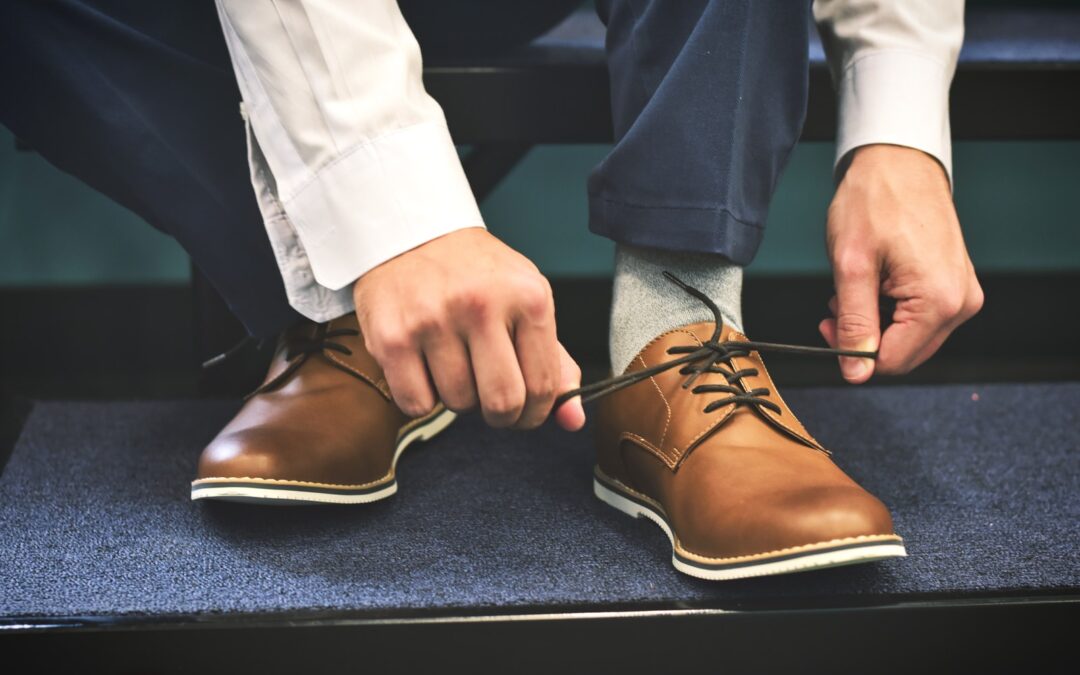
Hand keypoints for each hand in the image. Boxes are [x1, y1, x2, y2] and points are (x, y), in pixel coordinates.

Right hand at [353, 228, 585, 430]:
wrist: (411, 232)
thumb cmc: (476, 276)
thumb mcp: (525, 303)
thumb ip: (554, 363)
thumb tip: (573, 421)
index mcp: (527, 296)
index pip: (543, 386)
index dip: (535, 413)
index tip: (524, 411)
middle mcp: (480, 304)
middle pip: (502, 403)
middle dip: (500, 415)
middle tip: (490, 399)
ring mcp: (433, 320)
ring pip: (458, 404)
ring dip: (459, 398)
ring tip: (454, 363)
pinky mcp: (392, 337)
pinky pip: (417, 404)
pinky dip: (422, 398)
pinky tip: (425, 366)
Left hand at [819, 144, 983, 382]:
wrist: (898, 162)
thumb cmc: (876, 201)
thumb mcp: (851, 265)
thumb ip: (854, 322)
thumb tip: (856, 371)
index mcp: (939, 301)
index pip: (892, 361)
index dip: (853, 351)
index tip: (828, 323)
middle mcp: (961, 304)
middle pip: (903, 353)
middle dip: (863, 337)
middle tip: (835, 305)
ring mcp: (962, 295)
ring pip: (909, 338)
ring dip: (875, 323)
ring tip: (855, 286)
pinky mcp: (955, 286)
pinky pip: (918, 319)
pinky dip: (889, 310)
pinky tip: (874, 284)